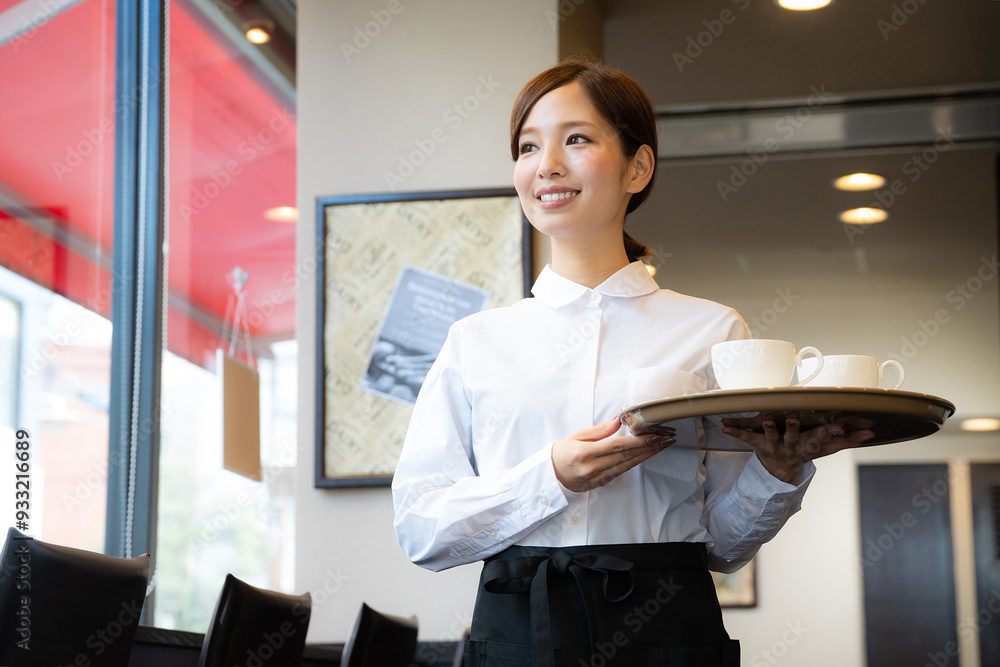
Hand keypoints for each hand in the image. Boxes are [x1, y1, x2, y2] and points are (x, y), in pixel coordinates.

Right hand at [552, 418, 675, 492]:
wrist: (551, 475)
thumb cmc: (562, 452)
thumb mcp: (577, 435)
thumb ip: (600, 429)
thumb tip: (619, 419)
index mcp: (585, 453)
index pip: (617, 446)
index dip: (638, 441)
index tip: (654, 435)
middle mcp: (593, 467)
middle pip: (627, 456)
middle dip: (649, 447)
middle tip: (667, 438)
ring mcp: (599, 477)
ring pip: (628, 465)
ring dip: (647, 455)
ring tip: (663, 445)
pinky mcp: (603, 483)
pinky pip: (623, 471)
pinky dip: (636, 462)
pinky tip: (647, 455)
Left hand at [721, 412, 873, 482]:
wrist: (782, 470)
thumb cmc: (806, 451)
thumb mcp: (827, 448)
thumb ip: (847, 439)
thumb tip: (870, 432)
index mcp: (809, 444)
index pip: (821, 438)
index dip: (829, 432)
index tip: (836, 425)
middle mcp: (791, 445)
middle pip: (793, 436)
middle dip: (792, 428)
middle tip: (791, 417)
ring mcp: (774, 445)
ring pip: (770, 436)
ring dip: (767, 428)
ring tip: (765, 419)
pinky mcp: (759, 444)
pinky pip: (746, 436)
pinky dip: (735, 431)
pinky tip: (724, 426)